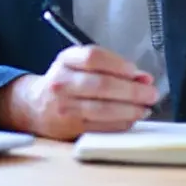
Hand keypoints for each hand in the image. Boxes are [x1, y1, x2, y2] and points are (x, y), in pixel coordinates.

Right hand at [12, 45, 158, 140]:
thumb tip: (143, 78)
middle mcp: (62, 82)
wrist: (34, 106)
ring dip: (131, 109)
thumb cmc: (65, 82)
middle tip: (151, 93)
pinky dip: (121, 123)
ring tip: (145, 108)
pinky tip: (131, 118)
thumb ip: (111, 67)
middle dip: (132, 90)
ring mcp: (64, 107)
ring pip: (103, 109)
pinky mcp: (70, 127)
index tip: (136, 71)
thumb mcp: (80, 65)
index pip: (93, 57)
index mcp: (65, 60)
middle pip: (102, 85)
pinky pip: (102, 126)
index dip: (118, 64)